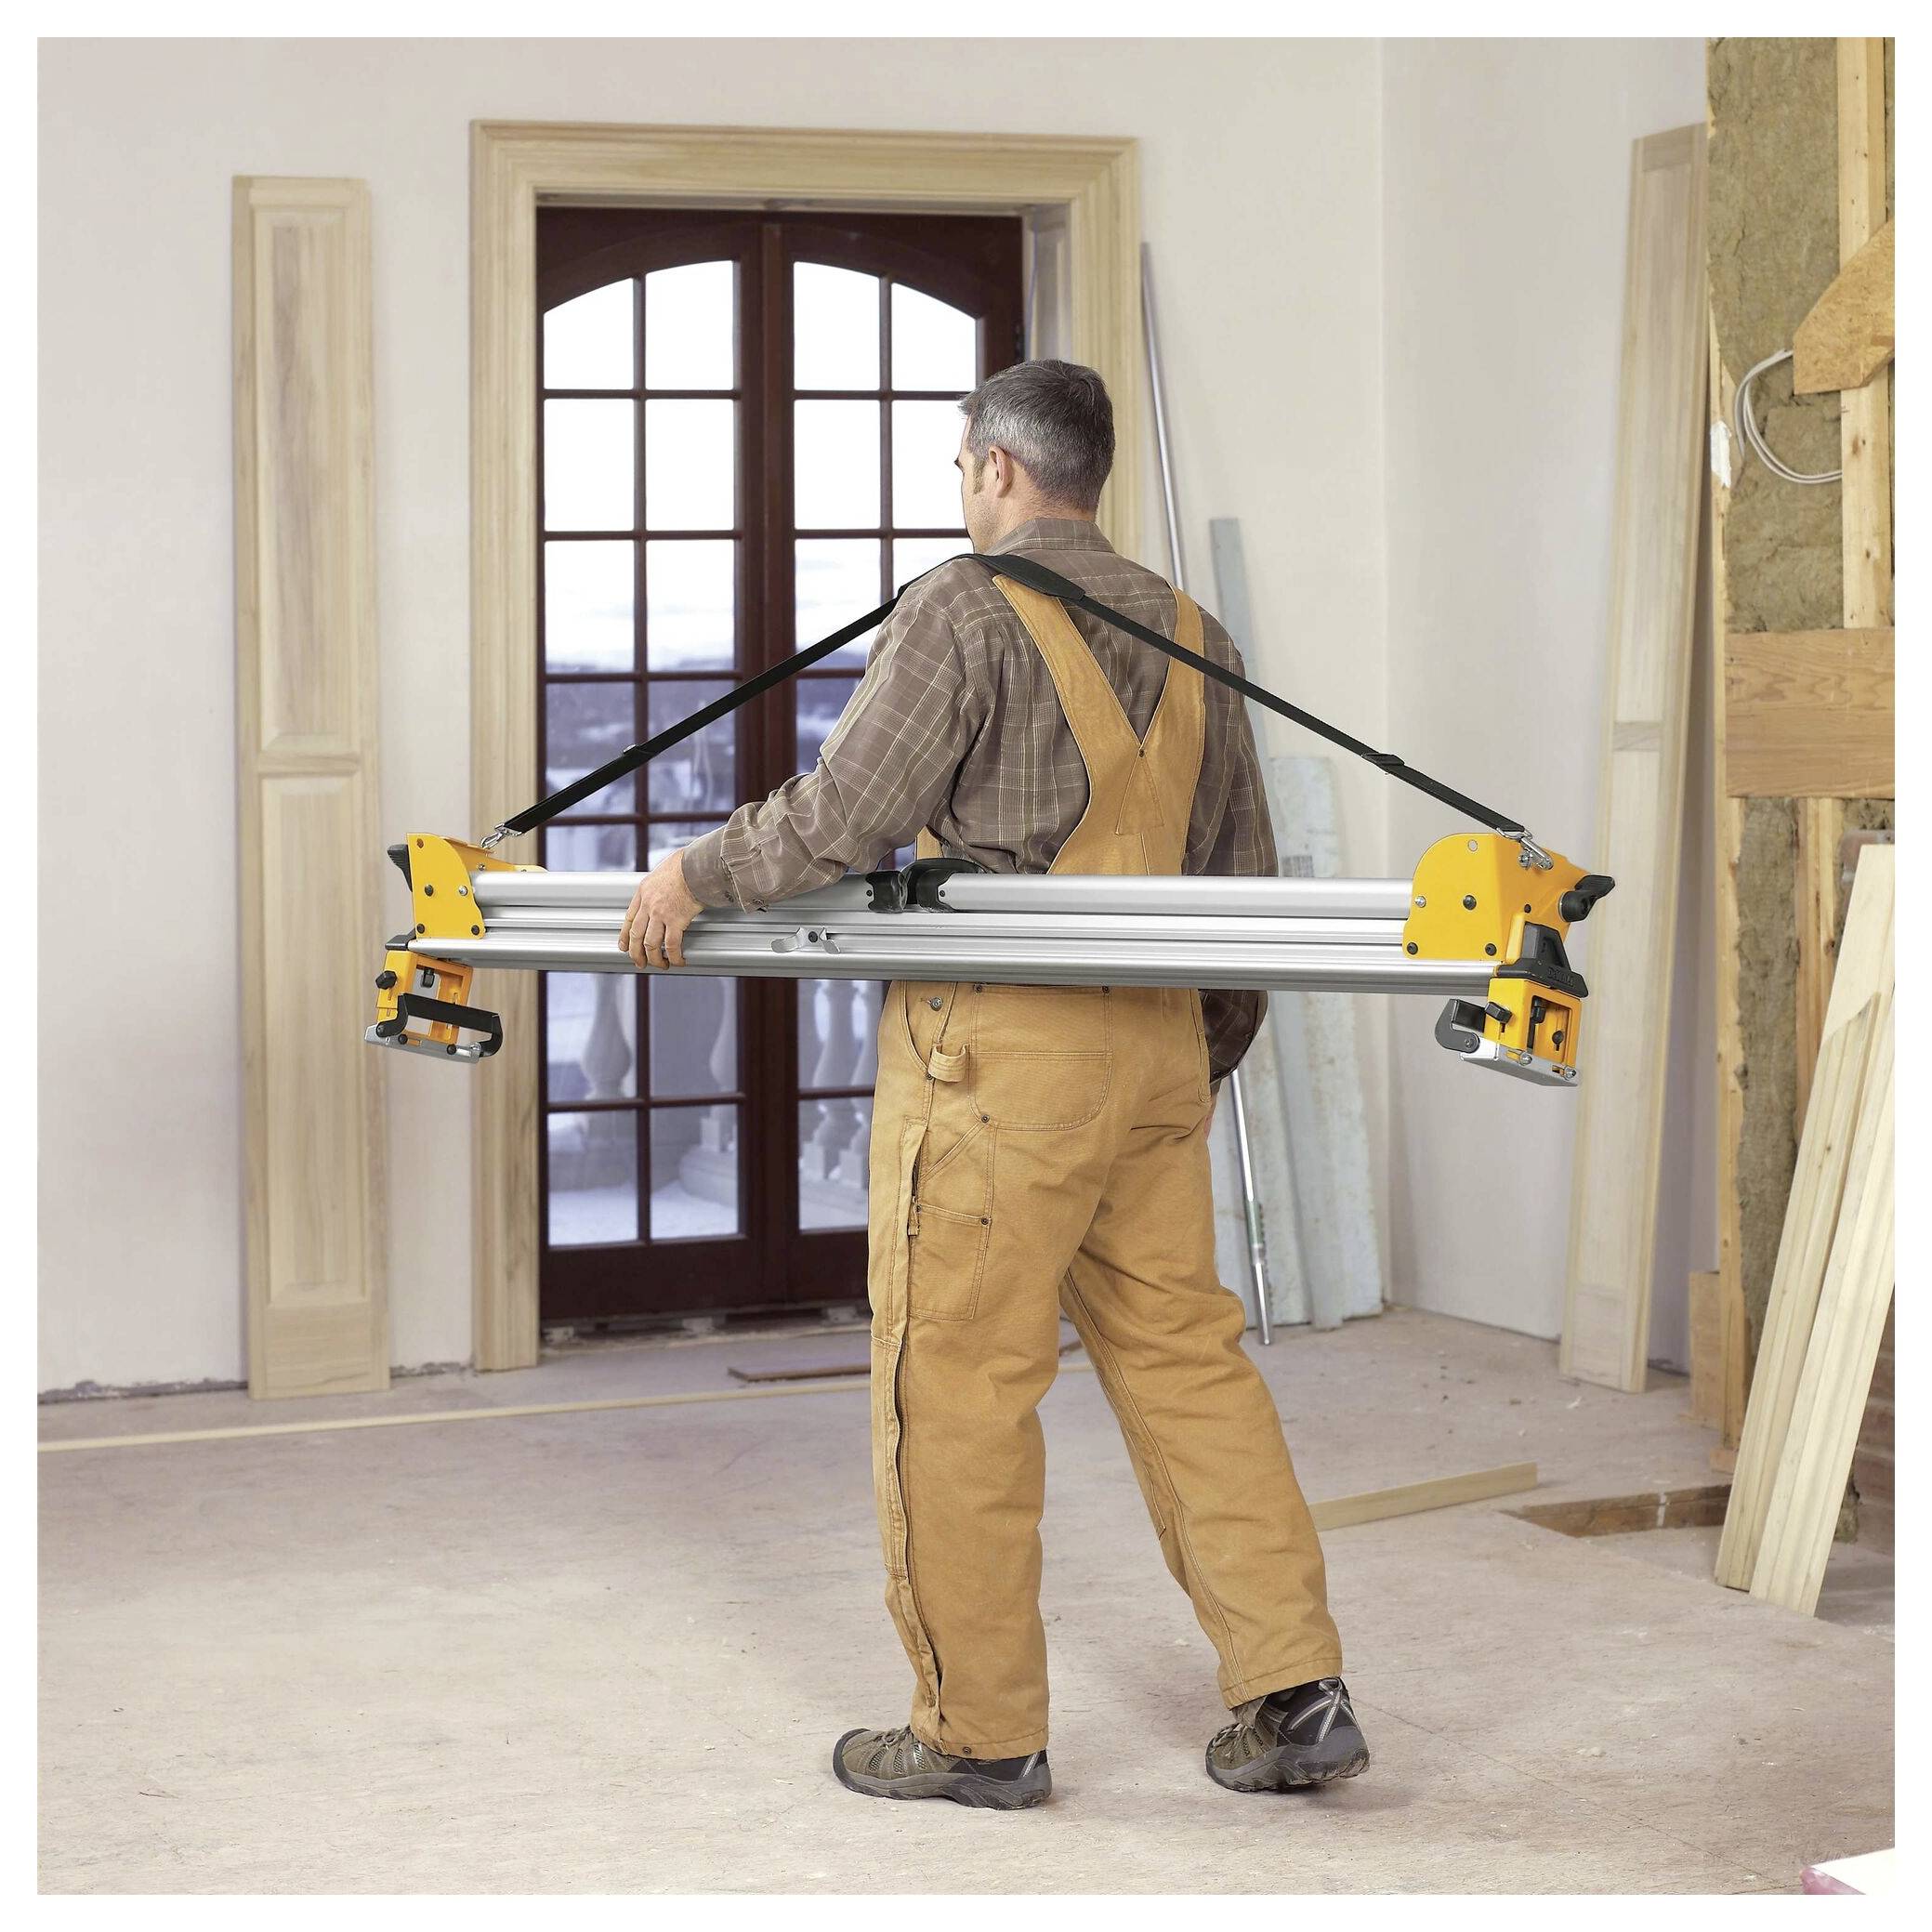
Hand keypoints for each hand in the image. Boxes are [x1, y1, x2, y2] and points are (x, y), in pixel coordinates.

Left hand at [619, 847, 702, 970]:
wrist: (695, 865)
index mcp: (643, 892)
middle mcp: (648, 905)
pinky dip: (674, 957)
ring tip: (661, 965)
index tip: (624, 946)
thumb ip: (659, 886)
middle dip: (636, 953)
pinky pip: (672, 945)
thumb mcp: (662, 872)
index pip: (628, 919)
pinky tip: (678, 961)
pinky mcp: (676, 920)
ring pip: (651, 944)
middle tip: (639, 962)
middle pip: (636, 936)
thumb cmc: (685, 865)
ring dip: (655, 959)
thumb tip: (666, 892)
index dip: (625, 936)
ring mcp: (660, 914)